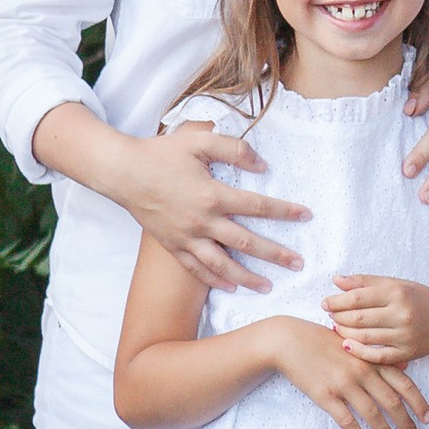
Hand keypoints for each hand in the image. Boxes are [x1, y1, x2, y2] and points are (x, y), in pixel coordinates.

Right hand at [122, 121, 308, 292]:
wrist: (122, 172)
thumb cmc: (161, 154)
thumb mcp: (199, 140)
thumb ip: (234, 149)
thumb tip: (262, 165)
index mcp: (212, 194)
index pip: (257, 206)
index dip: (284, 211)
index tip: (306, 216)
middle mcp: (202, 221)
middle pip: (246, 243)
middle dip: (275, 254)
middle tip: (298, 263)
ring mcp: (186, 237)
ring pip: (222, 264)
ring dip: (247, 277)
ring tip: (268, 286)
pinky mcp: (172, 246)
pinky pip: (196, 269)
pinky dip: (214, 280)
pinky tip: (230, 287)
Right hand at [270, 316, 428, 428]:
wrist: (289, 341)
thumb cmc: (323, 340)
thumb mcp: (355, 342)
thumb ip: (379, 356)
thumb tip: (406, 366)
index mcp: (371, 358)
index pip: (403, 383)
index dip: (418, 402)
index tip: (428, 417)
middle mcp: (362, 371)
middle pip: (392, 402)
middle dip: (406, 422)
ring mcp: (343, 384)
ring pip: (372, 414)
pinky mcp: (325, 395)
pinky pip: (347, 421)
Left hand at [325, 273, 428, 365]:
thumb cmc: (418, 299)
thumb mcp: (396, 284)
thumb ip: (365, 281)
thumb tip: (336, 280)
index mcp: (397, 292)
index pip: (358, 297)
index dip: (337, 300)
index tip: (325, 302)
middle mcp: (401, 314)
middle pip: (358, 318)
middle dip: (338, 317)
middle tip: (330, 315)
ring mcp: (404, 335)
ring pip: (364, 337)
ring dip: (344, 333)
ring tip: (337, 327)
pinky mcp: (406, 353)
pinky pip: (376, 356)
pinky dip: (358, 352)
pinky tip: (347, 345)